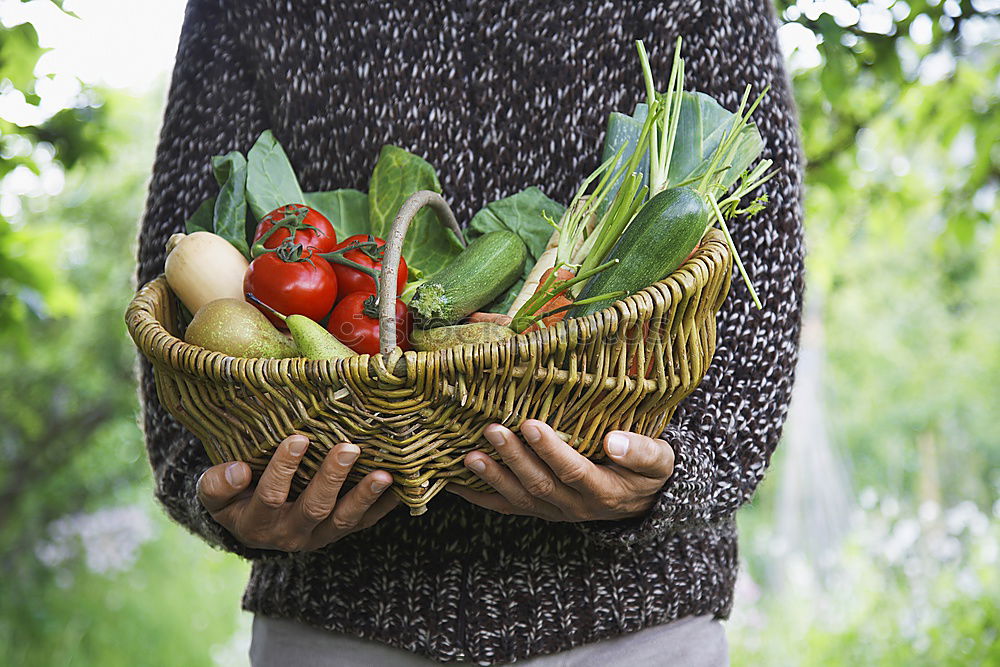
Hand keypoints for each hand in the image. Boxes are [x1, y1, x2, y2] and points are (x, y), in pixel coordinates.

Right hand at [197, 434, 397, 551]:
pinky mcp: (342, 530)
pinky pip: (366, 521)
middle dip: (332, 478)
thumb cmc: (234, 496)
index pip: (271, 497)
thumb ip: (219, 483)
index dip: (283, 469)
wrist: (252, 521)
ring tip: (384, 474)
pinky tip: (402, 485)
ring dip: (365, 496)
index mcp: (256, 523)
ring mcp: (320, 535)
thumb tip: (239, 469)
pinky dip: (385, 504)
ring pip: (345, 520)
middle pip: (314, 508)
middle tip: (348, 448)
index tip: (298, 438)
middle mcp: (290, 534)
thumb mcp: (214, 492)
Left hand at [446, 420, 673, 521]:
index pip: (574, 471)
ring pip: (519, 499)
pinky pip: (506, 507)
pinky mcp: (539, 509)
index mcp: (604, 490)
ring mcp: (554, 511)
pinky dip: (479, 495)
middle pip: (539, 485)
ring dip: (492, 478)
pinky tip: (454, 479)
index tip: (531, 424)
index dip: (551, 451)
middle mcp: (576, 506)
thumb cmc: (649, 471)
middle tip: (491, 429)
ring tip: (468, 456)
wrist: (643, 500)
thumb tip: (614, 440)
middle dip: (513, 458)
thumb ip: (641, 451)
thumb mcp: (659, 460)